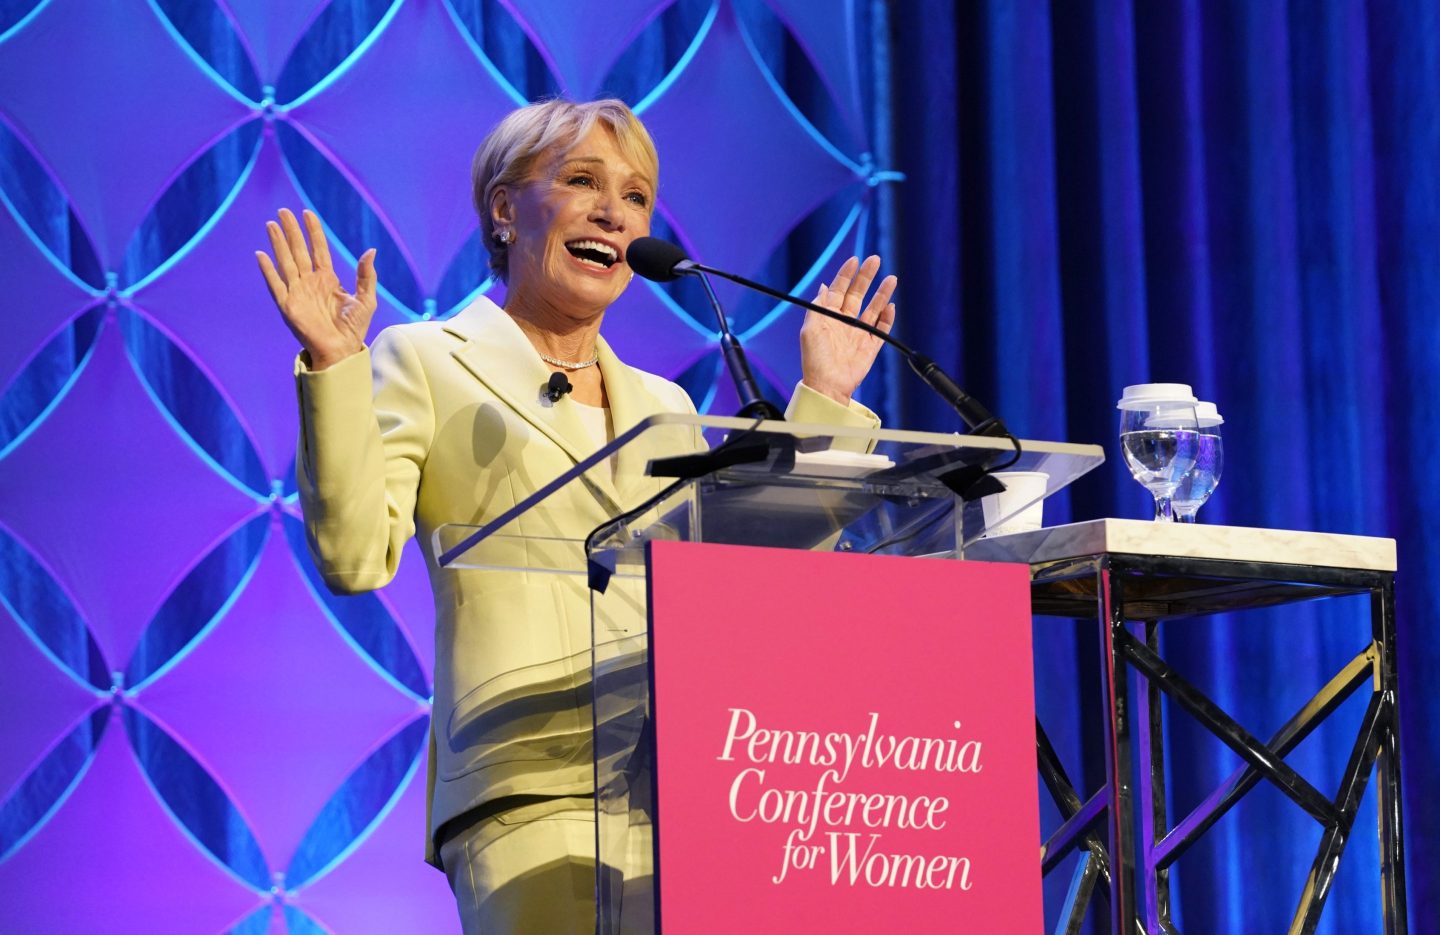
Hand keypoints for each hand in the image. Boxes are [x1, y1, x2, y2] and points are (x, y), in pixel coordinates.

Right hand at [256, 207, 376, 369]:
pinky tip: (261, 254)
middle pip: (298, 251)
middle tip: (283, 211)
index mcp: (328, 279)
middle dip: (292, 231)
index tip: (307, 213)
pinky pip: (276, 284)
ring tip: (271, 225)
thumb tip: (371, 250)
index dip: (313, 232)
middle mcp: (310, 283)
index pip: (318, 249)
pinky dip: (268, 270)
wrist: (342, 351)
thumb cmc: (354, 328)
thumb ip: (367, 275)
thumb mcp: (366, 299)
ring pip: (286, 262)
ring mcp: (298, 292)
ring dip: (278, 244)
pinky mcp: (288, 306)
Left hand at [799, 255, 896, 403]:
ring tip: (891, 279)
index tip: (854, 260)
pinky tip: (890, 306)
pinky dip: (887, 318)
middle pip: (858, 294)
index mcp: (828, 316)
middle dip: (866, 277)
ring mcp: (858, 334)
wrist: (827, 385)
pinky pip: (881, 329)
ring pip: (873, 308)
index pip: (838, 289)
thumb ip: (817, 307)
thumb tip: (823, 286)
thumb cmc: (815, 359)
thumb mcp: (810, 329)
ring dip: (882, 294)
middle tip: (875, 260)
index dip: (846, 274)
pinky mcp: (870, 346)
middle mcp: (844, 322)